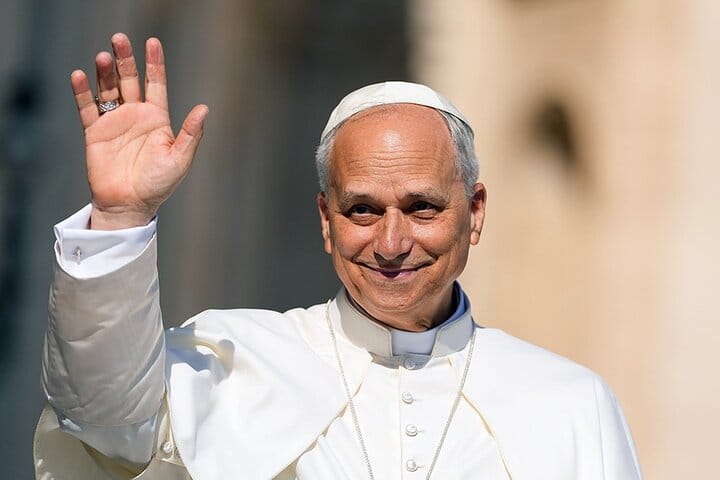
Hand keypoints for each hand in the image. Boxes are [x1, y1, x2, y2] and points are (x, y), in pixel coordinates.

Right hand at [71, 33, 208, 229]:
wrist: (130, 205)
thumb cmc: (158, 185)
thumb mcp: (179, 159)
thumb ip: (190, 133)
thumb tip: (204, 109)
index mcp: (157, 119)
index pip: (156, 84)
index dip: (155, 64)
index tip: (152, 43)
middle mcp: (136, 116)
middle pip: (130, 80)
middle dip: (125, 59)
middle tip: (119, 39)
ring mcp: (114, 123)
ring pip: (108, 89)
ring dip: (105, 73)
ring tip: (103, 57)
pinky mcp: (95, 133)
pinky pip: (87, 108)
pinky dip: (83, 92)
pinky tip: (80, 76)